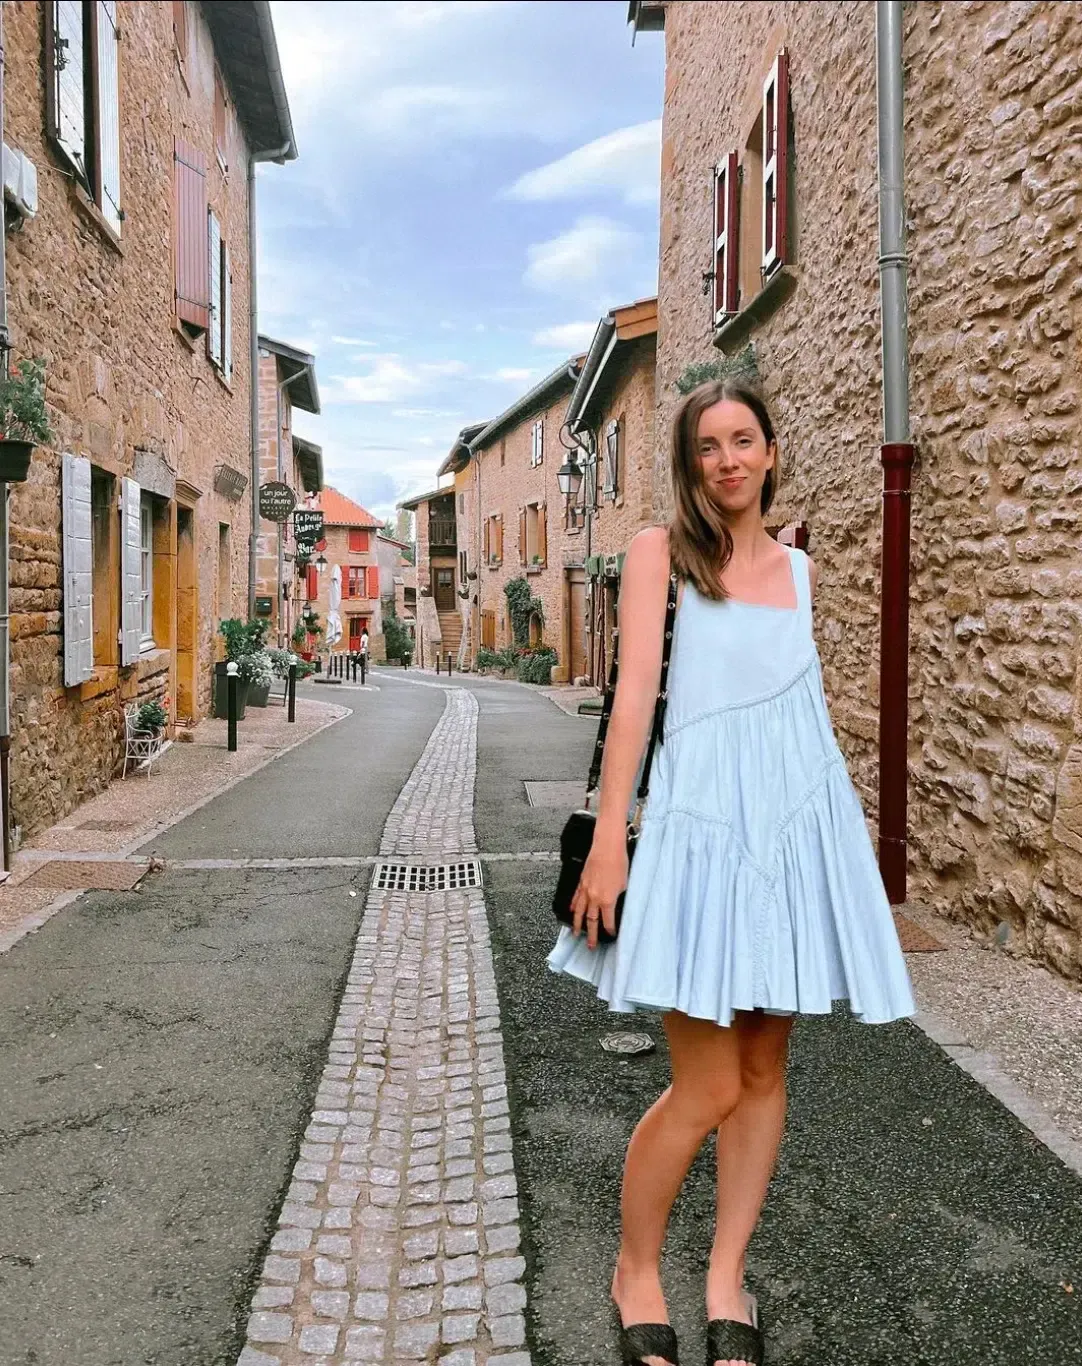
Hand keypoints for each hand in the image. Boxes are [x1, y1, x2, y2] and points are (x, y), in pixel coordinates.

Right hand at [570, 833, 627, 949]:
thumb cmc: (619, 863)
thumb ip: (620, 897)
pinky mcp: (581, 882)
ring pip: (579, 912)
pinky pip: (576, 898)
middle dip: (591, 935)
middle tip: (590, 946)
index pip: (608, 922)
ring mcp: (585, 890)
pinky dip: (573, 906)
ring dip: (577, 924)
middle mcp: (594, 898)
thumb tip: (617, 905)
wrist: (607, 847)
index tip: (611, 936)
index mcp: (607, 901)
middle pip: (591, 921)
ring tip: (575, 934)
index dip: (609, 931)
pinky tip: (572, 911)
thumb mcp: (625, 884)